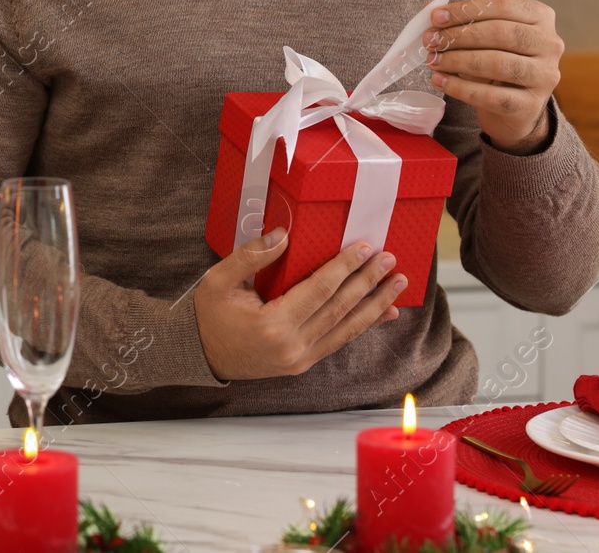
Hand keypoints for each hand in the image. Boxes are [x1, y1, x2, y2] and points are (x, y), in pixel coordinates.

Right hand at [193, 227, 405, 380]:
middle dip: (369, 282)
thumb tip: (283, 235)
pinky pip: (339, 341)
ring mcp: (300, 359)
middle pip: (340, 308)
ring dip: (376, 305)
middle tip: (390, 260)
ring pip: (347, 329)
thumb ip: (251, 256)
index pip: (319, 290)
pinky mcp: (303, 363)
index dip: (345, 268)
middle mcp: (293, 346)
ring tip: (398, 284)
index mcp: (273, 324)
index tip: (364, 248)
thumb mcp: (218, 280)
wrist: (201, 355)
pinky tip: (382, 312)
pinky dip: (363, 325)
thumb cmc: (209, 316)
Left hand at [424, 0, 562, 153]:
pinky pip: (490, 95)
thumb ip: (463, 21)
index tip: (436, 17)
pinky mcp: (530, 105)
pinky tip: (440, 81)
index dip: (466, 9)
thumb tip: (431, 11)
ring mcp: (544, 76)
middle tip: (430, 41)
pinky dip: (460, 88)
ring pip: (497, 63)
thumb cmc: (497, 62)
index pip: (503, 5)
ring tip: (432, 61)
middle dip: (459, 35)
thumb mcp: (484, 38)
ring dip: (457, 60)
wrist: (513, 109)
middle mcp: (550, 44)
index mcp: (541, 16)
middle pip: (500, 33)